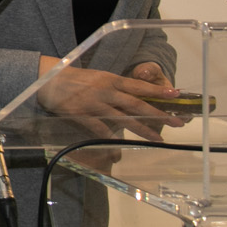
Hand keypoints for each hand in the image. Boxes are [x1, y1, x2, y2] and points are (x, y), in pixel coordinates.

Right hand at [34, 58, 177, 141]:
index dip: (158, 91)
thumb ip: (115, 88)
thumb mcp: (98, 78)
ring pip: (124, 118)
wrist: (49, 79)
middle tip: (177, 122)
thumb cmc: (75, 78)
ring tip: (158, 139)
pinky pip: (100, 129)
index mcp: (111, 79)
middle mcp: (106, 91)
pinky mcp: (83, 115)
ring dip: (143, 130)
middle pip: (137, 104)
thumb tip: (135, 97)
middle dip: (159, 114)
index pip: (139, 86)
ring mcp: (95, 104)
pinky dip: (111, 139)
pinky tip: (119, 148)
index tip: (176, 95)